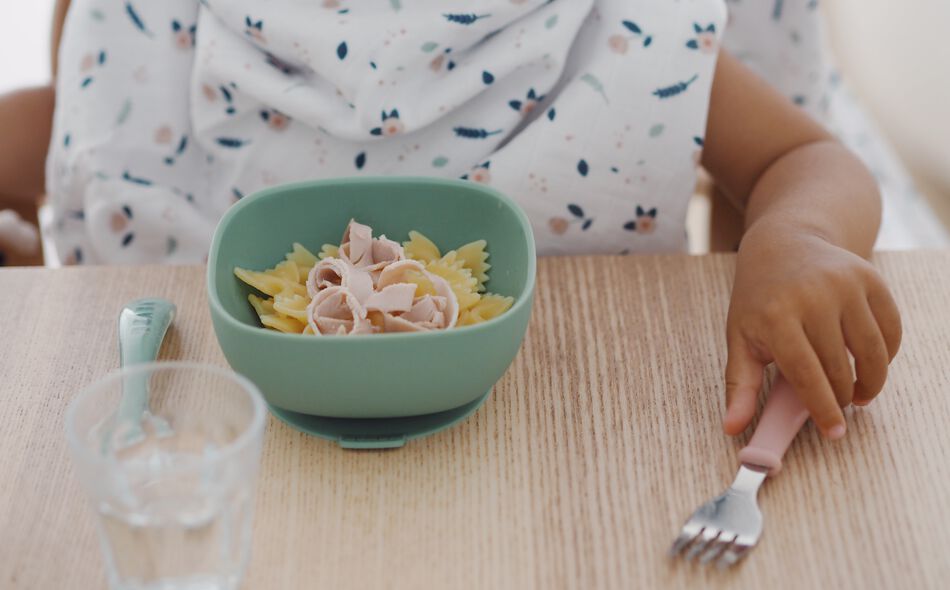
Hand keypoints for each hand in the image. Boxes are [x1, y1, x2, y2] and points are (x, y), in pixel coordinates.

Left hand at [723, 224, 901, 438]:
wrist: (784, 244)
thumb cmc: (759, 299)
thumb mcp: (740, 338)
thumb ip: (740, 385)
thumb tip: (731, 428)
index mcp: (776, 317)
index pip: (805, 374)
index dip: (822, 407)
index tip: (834, 431)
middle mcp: (813, 298)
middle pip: (840, 367)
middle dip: (842, 397)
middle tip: (838, 408)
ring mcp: (845, 285)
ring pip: (873, 352)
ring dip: (870, 381)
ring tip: (858, 392)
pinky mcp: (870, 279)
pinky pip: (890, 329)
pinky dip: (886, 354)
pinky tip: (870, 363)